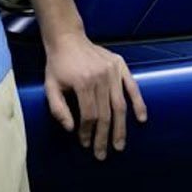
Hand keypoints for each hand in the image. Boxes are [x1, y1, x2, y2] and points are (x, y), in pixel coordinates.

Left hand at [44, 31, 147, 160]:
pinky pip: (132, 87)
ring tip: (119, 145)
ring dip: (120, 128)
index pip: (89, 115)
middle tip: (102, 153)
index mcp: (82, 82)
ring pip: (119, 105)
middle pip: (105, 114)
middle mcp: (99, 77)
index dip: (87, 132)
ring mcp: (112, 71)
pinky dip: (138, 103)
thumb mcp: (50, 85)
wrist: (66, 38)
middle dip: (103, 137)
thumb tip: (70, 128)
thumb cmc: (58, 63)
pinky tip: (141, 118)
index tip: (85, 143)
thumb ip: (57, 108)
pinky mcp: (119, 65)